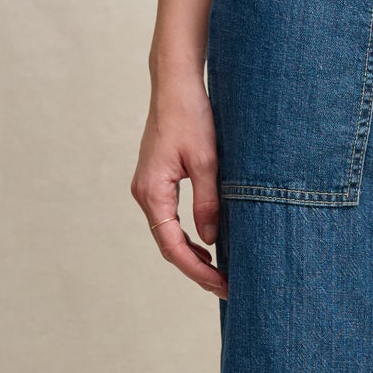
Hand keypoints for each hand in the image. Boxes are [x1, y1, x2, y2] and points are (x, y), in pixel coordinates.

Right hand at [130, 68, 226, 297]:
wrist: (175, 85)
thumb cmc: (191, 116)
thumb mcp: (206, 161)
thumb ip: (208, 202)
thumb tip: (211, 240)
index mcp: (153, 192)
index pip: (172, 246)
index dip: (198, 271)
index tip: (222, 285)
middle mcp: (145, 193)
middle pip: (168, 245)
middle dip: (196, 270)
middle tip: (227, 287)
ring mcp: (148, 188)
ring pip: (168, 234)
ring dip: (192, 256)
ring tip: (220, 273)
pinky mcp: (157, 181)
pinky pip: (170, 219)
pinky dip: (187, 237)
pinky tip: (208, 246)